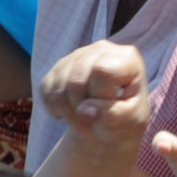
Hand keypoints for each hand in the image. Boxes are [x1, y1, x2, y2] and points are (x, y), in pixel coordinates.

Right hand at [36, 41, 154, 151]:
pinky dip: (54, 108)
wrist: (109, 127)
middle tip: (90, 122)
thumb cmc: (126, 121)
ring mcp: (78, 55)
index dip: (99, 96)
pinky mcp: (59, 67)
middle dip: (80, 107)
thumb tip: (85, 109)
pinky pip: (46, 88)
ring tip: (82, 121)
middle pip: (76, 79)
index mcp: (127, 58)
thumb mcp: (130, 122)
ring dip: (67, 111)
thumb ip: (113, 115)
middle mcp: (102, 49)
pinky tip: (70, 113)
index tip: (105, 110)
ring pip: (59, 84)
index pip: (102, 71)